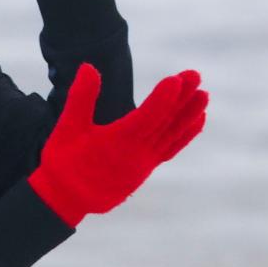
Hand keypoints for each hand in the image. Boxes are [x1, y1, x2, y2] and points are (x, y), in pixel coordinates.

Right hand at [28, 63, 207, 225]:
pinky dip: (186, 134)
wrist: (66, 199)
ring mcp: (144, 162)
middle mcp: (137, 153)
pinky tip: (197, 121)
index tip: (177, 79)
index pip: (148, 116)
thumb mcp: (67, 128)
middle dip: (182, 98)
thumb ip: (81, 97)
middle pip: (166, 122)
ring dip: (189, 114)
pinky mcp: (145, 168)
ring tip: (204, 95)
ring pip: (173, 135)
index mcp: (118, 141)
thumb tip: (89, 67)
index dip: (164, 97)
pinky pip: (171, 148)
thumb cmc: (63, 162)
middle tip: (196, 76)